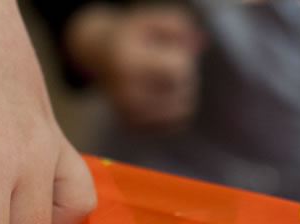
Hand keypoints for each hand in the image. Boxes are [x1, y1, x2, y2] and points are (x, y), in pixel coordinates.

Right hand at [64, 5, 204, 129]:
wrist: (99, 54)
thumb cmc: (134, 34)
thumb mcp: (154, 20)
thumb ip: (180, 25)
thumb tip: (200, 43)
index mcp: (128, 63)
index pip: (179, 70)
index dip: (184, 57)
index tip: (171, 49)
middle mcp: (125, 94)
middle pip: (184, 90)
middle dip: (185, 74)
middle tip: (167, 62)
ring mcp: (129, 114)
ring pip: (184, 110)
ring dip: (185, 91)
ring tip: (167, 76)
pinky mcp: (134, 126)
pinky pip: (176, 123)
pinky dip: (178, 108)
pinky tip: (164, 92)